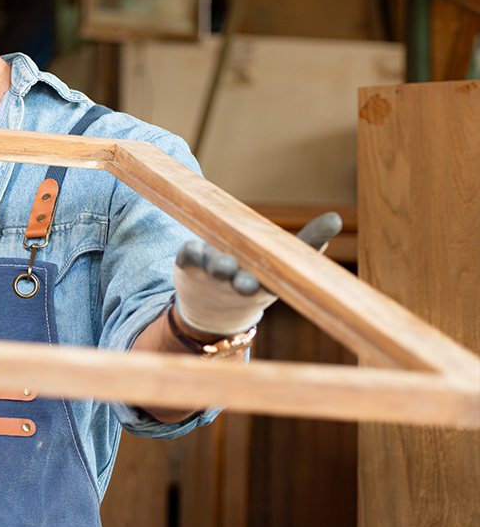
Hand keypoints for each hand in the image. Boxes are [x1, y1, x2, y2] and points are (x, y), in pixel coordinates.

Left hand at [173, 213, 341, 333]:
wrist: (209, 308)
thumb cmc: (254, 276)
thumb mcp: (280, 263)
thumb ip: (308, 242)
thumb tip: (337, 218)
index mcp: (262, 286)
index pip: (271, 284)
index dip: (269, 282)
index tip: (266, 285)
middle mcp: (236, 283)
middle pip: (241, 283)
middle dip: (243, 281)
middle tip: (243, 281)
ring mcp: (211, 275)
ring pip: (215, 271)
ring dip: (217, 267)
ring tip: (222, 265)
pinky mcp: (188, 265)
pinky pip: (189, 258)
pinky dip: (191, 254)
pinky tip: (193, 249)